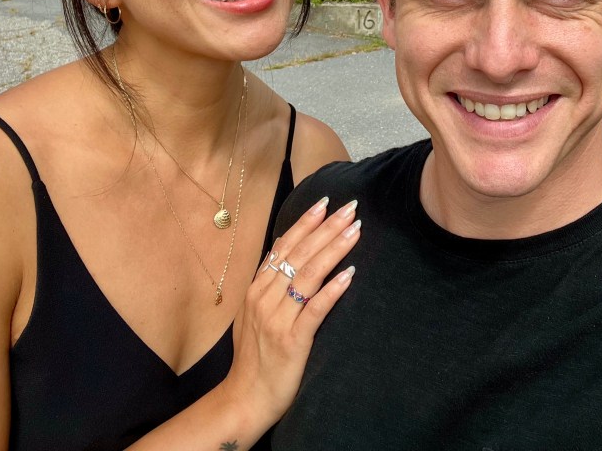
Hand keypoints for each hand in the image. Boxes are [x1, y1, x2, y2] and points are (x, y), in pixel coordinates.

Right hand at [224, 197, 360, 431]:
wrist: (246, 397)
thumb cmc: (255, 353)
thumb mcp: (252, 310)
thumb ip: (267, 278)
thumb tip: (282, 241)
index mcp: (256, 287)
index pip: (285, 246)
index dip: (306, 223)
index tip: (326, 203)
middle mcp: (264, 298)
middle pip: (300, 254)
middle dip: (327, 228)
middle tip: (350, 207)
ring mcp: (277, 319)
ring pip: (309, 275)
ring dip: (334, 249)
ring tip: (355, 230)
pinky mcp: (293, 341)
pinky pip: (316, 309)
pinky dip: (333, 289)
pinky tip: (350, 272)